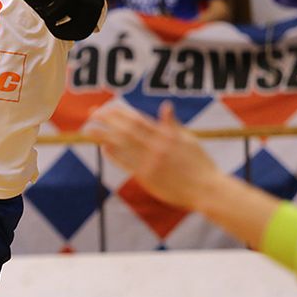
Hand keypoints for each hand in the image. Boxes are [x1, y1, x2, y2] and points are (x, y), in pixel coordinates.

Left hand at [85, 101, 221, 210]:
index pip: (137, 119)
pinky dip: (114, 155)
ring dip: (103, 135)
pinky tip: (104, 148)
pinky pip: (126, 163)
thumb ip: (173, 125)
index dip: (119, 112)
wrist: (207, 190)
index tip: (106, 108)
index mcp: (167, 135)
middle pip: (126, 129)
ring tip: (88, 129)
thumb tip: (166, 106)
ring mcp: (151, 162)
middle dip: (107, 119)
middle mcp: (157, 146)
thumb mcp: (189, 140)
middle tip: (92, 113)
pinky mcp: (148, 177)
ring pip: (122, 145)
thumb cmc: (200, 164)